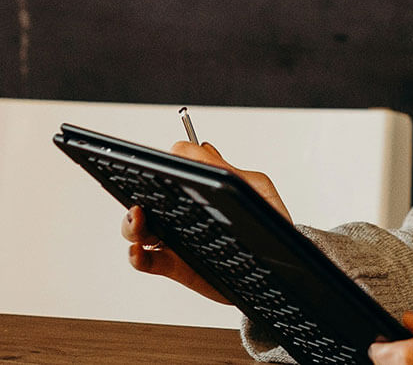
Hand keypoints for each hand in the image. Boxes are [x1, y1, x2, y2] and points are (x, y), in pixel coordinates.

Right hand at [120, 140, 293, 303]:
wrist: (281, 262)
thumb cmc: (270, 219)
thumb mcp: (257, 188)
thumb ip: (229, 170)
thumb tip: (202, 147)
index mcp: (199, 188)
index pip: (169, 171)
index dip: (162, 165)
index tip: (162, 166)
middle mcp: (182, 211)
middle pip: (145, 197)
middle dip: (136, 193)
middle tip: (142, 196)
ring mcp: (175, 238)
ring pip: (138, 228)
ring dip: (131, 223)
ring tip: (139, 218)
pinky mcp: (174, 265)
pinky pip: (146, 260)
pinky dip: (136, 256)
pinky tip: (139, 250)